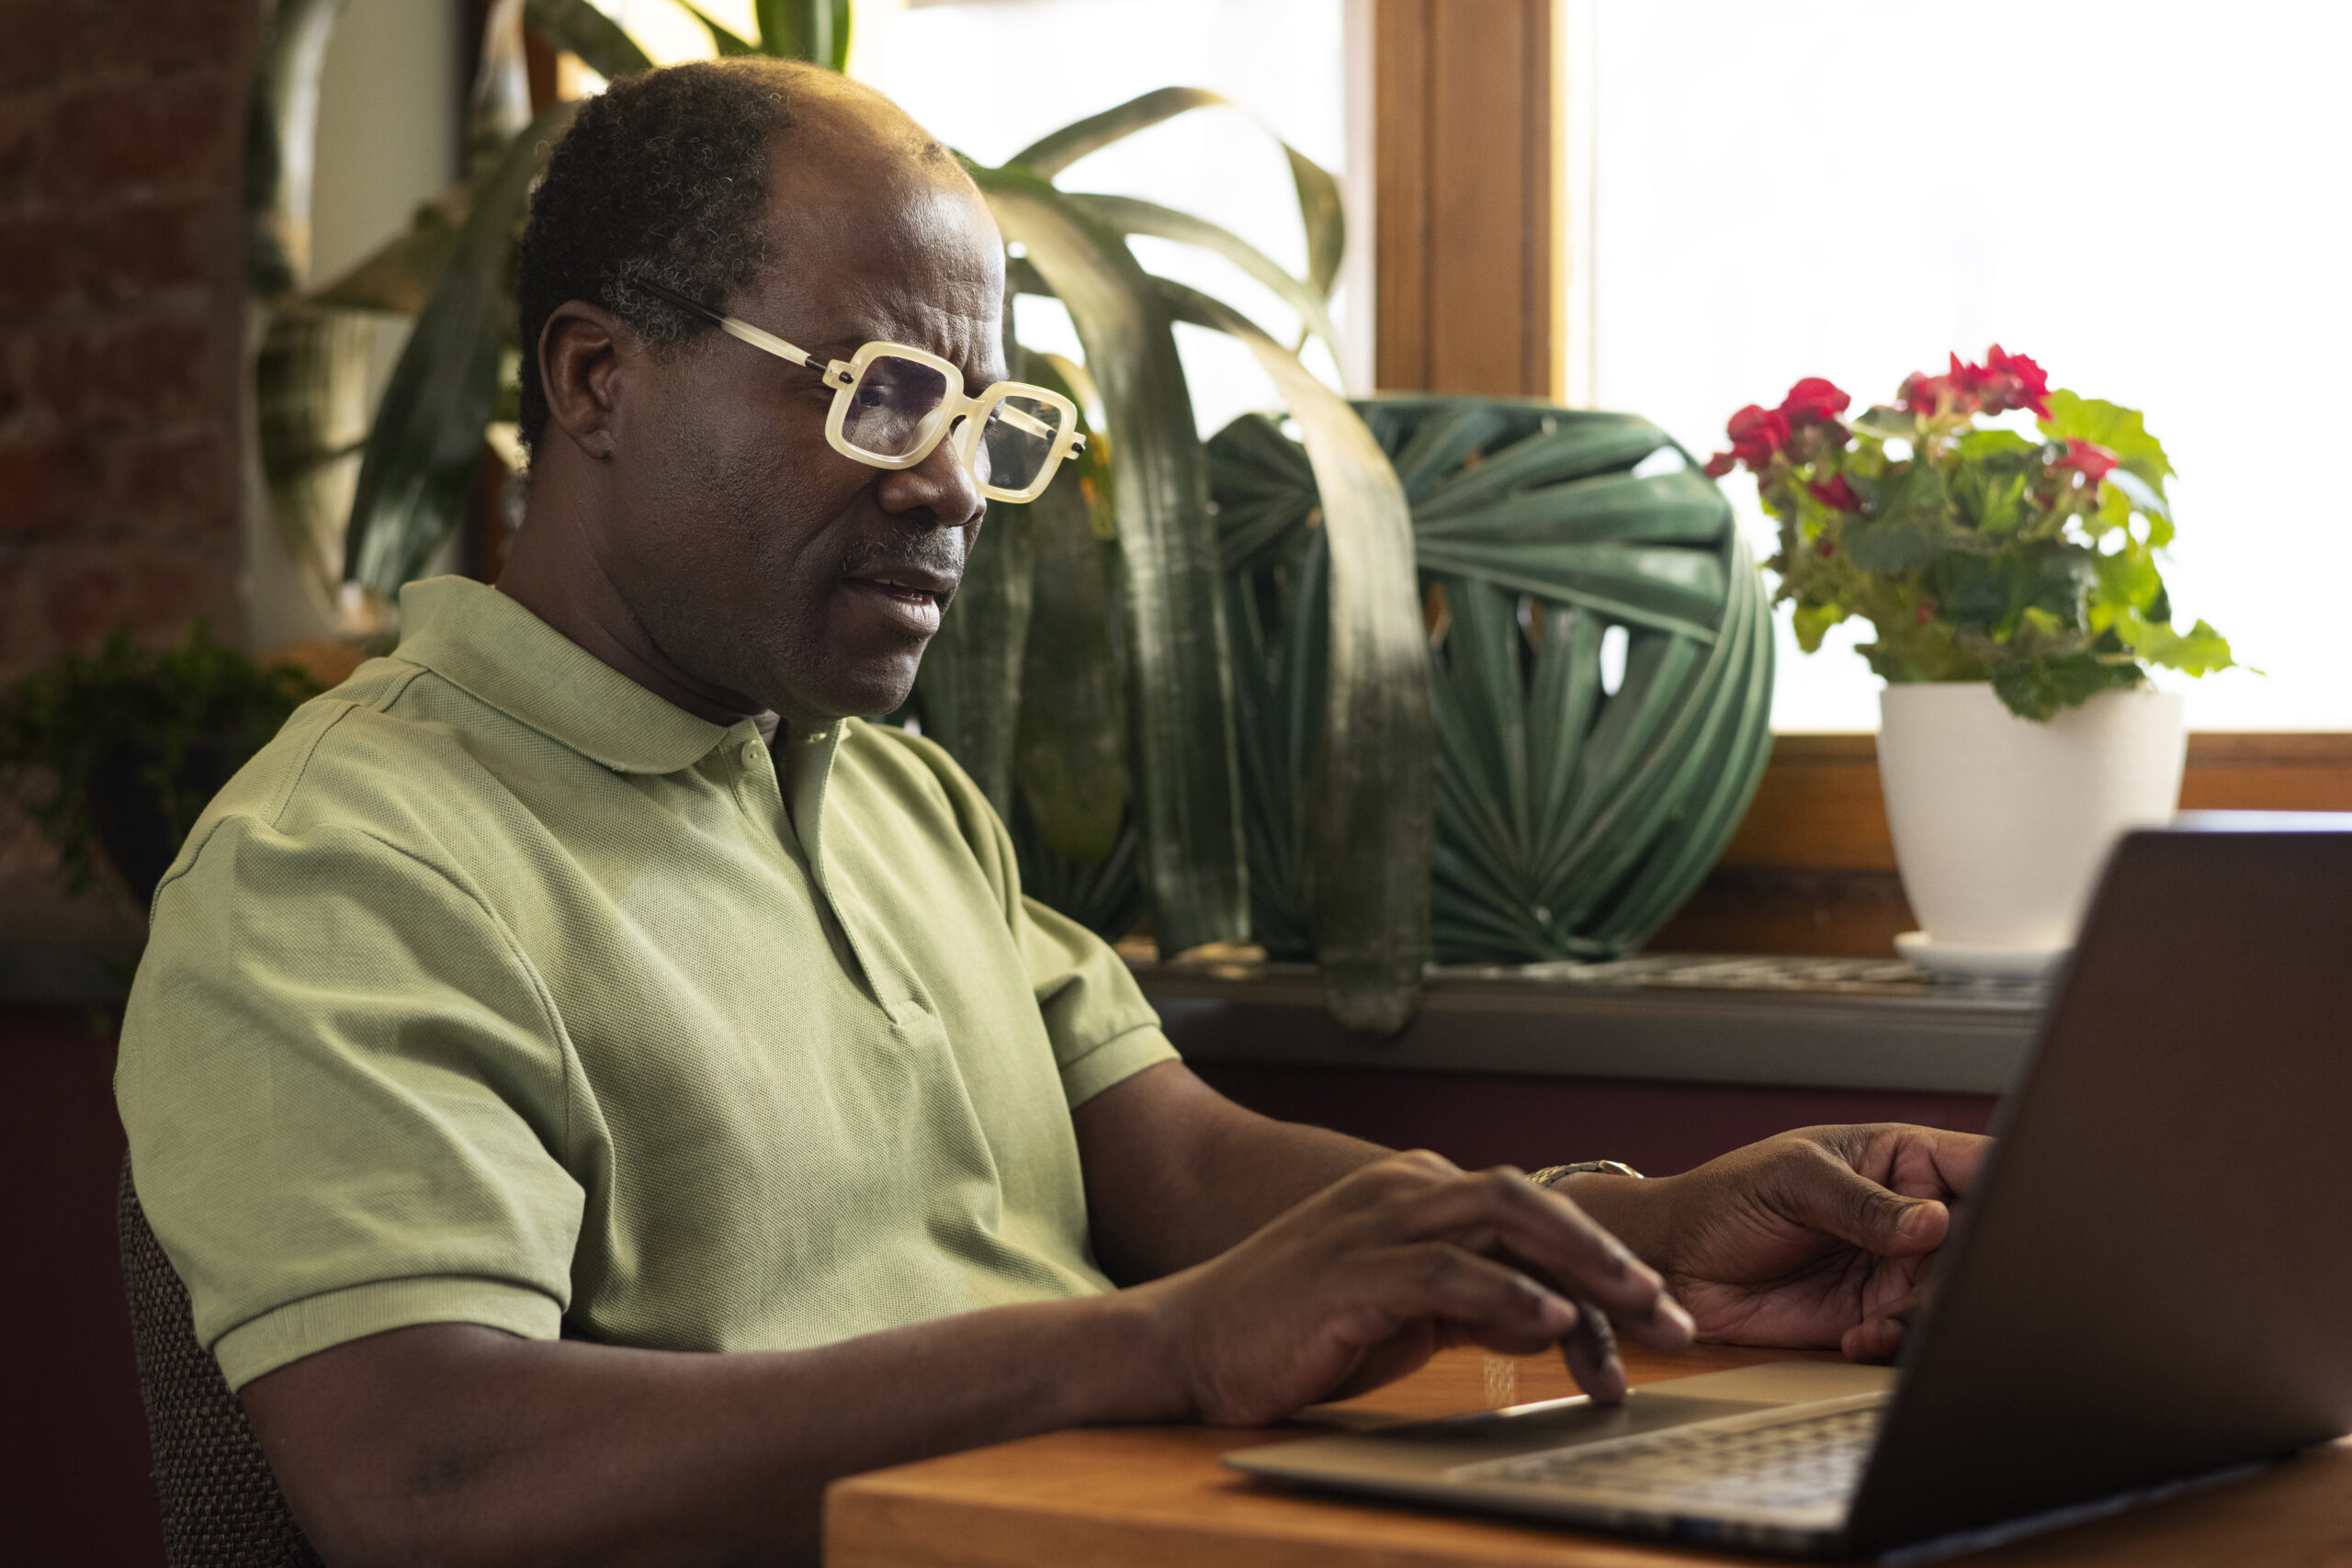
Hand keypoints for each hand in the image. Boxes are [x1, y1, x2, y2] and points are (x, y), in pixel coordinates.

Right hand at [1133, 1150, 1695, 1425]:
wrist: (1185, 1344)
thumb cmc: (1292, 1331)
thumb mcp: (1402, 1313)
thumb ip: (1475, 1305)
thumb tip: (1557, 1318)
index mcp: (1414, 1194)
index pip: (1528, 1219)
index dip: (1600, 1265)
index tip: (1657, 1322)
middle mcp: (1400, 1191)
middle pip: (1528, 1202)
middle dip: (1609, 1254)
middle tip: (1672, 1313)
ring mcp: (1372, 1223)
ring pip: (1500, 1220)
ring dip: (1580, 1268)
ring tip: (1639, 1314)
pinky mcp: (1348, 1269)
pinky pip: (1444, 1272)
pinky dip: (1505, 1294)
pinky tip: (1551, 1323)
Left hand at [1562, 1125, 1987, 1361]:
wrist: (1677, 1263)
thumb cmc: (1726, 1197)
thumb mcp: (1791, 1181)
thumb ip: (1862, 1204)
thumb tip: (1935, 1222)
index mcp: (1901, 1158)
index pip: (1979, 1165)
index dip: (2012, 1186)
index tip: (2013, 1218)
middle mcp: (1910, 1214)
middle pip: (1981, 1241)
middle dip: (1971, 1268)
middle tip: (1942, 1285)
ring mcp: (1896, 1268)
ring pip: (1951, 1294)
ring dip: (1926, 1315)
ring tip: (1878, 1323)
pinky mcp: (1874, 1315)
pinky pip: (1912, 1334)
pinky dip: (1896, 1342)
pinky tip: (1860, 1337)